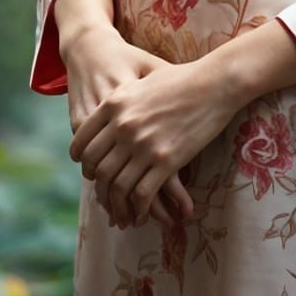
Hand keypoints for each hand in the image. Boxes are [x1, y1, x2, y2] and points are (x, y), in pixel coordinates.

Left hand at [69, 53, 241, 230]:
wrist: (213, 84)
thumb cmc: (180, 80)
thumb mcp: (140, 83)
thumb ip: (120, 100)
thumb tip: (107, 116)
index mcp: (114, 105)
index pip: (83, 141)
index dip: (82, 160)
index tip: (88, 170)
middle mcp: (123, 126)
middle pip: (96, 167)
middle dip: (97, 187)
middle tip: (103, 196)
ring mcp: (143, 144)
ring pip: (116, 186)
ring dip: (115, 206)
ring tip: (119, 216)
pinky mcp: (166, 160)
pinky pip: (142, 194)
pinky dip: (138, 209)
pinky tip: (140, 215)